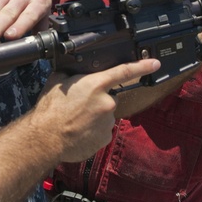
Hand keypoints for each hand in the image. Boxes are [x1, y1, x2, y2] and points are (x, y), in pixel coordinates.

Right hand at [34, 58, 159, 162]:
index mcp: (95, 84)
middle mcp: (106, 102)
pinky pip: (102, 130)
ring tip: (76, 121)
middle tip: (78, 107)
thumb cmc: (50, 110)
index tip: (155, 63)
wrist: (46, 138)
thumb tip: (74, 68)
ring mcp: (108, 121)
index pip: (124, 72)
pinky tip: (80, 131)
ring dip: (94, 117)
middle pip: (108, 97)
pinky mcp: (105, 137)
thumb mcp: (57, 81)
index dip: (142, 66)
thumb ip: (72, 73)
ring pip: (105, 115)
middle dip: (97, 101)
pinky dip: (93, 130)